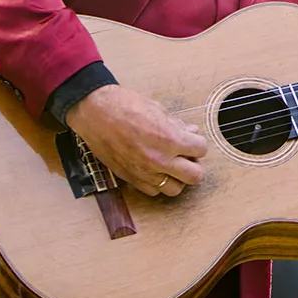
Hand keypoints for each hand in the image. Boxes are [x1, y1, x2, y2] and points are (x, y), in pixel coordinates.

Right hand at [65, 84, 207, 196]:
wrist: (96, 112)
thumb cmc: (125, 106)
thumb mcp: (158, 110)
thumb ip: (177, 125)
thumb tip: (190, 132)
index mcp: (170, 139)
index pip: (201, 150)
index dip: (198, 144)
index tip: (192, 140)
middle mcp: (160, 160)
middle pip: (195, 176)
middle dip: (194, 165)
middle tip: (187, 156)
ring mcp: (145, 173)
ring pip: (175, 189)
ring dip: (177, 178)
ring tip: (172, 165)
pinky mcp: (131, 179)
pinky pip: (154, 191)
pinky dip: (158, 183)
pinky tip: (155, 170)